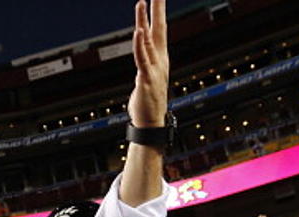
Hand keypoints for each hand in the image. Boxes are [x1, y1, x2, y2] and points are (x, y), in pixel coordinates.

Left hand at [127, 0, 168, 127]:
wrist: (151, 123)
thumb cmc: (148, 101)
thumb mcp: (146, 75)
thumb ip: (144, 60)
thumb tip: (141, 49)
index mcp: (160, 58)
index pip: (160, 29)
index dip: (158, 12)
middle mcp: (159, 60)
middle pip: (159, 29)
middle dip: (157, 9)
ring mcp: (153, 69)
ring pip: (148, 41)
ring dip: (144, 22)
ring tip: (141, 4)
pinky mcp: (145, 79)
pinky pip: (142, 59)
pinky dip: (139, 45)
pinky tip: (138, 33)